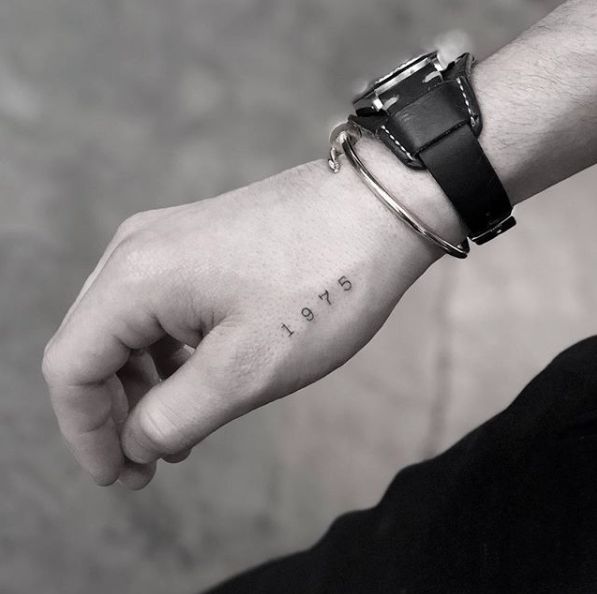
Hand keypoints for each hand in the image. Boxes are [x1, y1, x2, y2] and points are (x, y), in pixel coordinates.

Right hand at [42, 141, 455, 489]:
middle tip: (149, 465)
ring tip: (178, 435)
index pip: (71, 369)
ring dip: (144, 387)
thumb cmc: (323, 283)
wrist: (378, 207)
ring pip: (127, 330)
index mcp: (134, 278)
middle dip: (114, 414)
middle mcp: (136, 251)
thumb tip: (134, 443)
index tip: (119, 478)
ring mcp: (166, 241)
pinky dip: (169, 356)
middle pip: (92, 347)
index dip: (85, 434)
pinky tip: (198, 383)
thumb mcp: (247, 368)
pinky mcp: (197, 244)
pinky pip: (160, 309)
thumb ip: (175, 416)